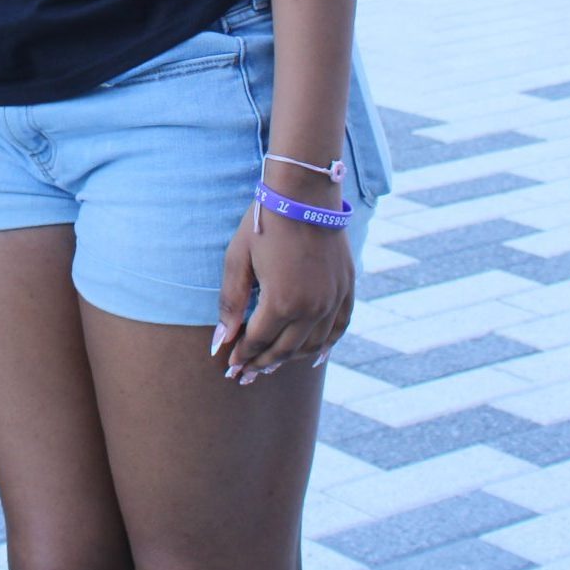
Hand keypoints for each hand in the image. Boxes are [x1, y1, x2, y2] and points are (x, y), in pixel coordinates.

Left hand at [213, 202, 352, 383]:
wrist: (304, 194)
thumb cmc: (263, 223)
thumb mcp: (238, 259)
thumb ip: (231, 302)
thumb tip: (222, 339)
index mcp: (282, 303)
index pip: (258, 341)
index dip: (242, 356)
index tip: (230, 366)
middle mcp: (312, 309)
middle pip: (285, 349)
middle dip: (262, 363)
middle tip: (246, 374)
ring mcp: (333, 301)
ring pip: (312, 345)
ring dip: (290, 359)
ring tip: (271, 365)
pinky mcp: (347, 290)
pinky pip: (338, 329)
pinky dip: (325, 346)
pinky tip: (313, 355)